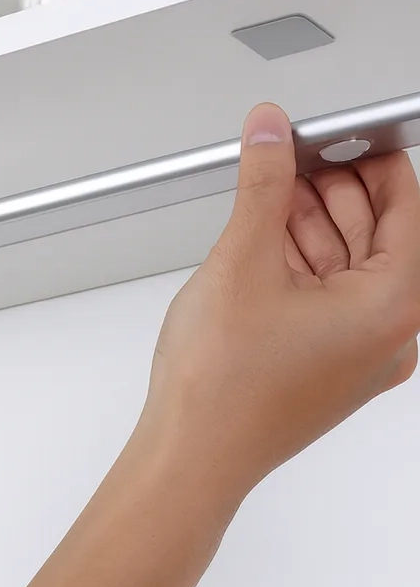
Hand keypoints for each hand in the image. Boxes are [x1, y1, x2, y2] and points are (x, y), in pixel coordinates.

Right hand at [0, 105, 419, 586]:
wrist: (189, 455)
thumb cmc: (221, 388)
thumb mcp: (242, 260)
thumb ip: (262, 184)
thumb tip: (271, 133)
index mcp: (391, 305)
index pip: (408, 204)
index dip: (373, 157)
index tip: (341, 131)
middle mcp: (387, 332)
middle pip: (377, 232)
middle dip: (330, 188)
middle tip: (288, 155)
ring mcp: (356, 352)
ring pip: (346, 262)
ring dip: (308, 222)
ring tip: (264, 193)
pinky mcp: (323, 362)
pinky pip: (324, 294)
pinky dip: (297, 260)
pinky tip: (259, 238)